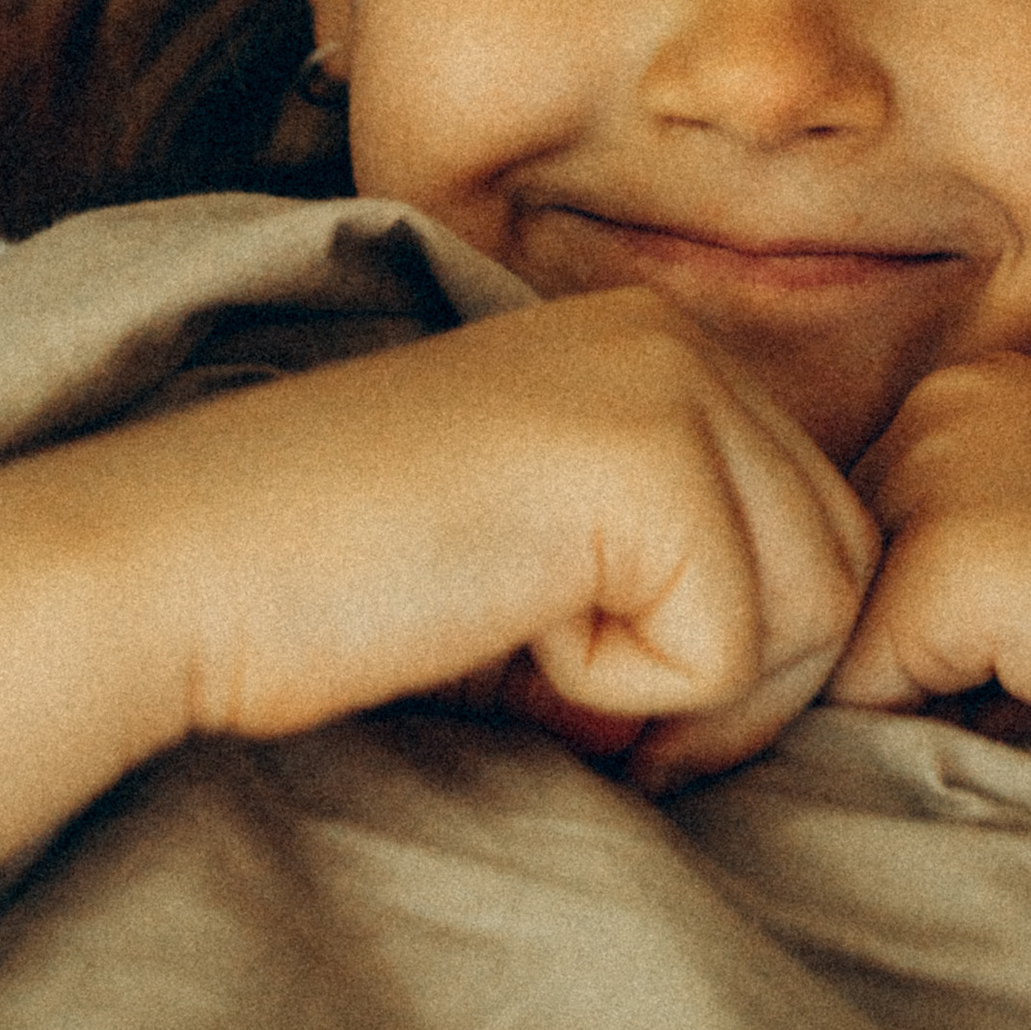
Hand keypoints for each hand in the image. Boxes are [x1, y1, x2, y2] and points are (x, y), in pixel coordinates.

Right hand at [71, 288, 879, 788]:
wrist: (190, 565)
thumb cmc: (355, 592)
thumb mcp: (559, 560)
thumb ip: (688, 571)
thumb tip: (829, 667)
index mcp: (661, 347)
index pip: (816, 538)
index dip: (727, 661)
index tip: (586, 678)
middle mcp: (680, 336)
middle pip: (840, 576)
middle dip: (727, 689)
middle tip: (565, 693)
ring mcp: (670, 382)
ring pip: (811, 614)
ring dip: (679, 692)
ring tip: (531, 646)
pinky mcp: (647, 456)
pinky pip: (728, 648)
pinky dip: (619, 692)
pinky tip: (503, 626)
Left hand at [827, 353, 1030, 846]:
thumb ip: (981, 537)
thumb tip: (834, 635)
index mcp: (992, 377)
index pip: (879, 537)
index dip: (959, 627)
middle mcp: (954, 392)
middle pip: (848, 580)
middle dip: (927, 657)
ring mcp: (945, 465)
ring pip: (843, 638)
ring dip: (935, 695)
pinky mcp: (947, 560)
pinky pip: (862, 699)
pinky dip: (951, 734)